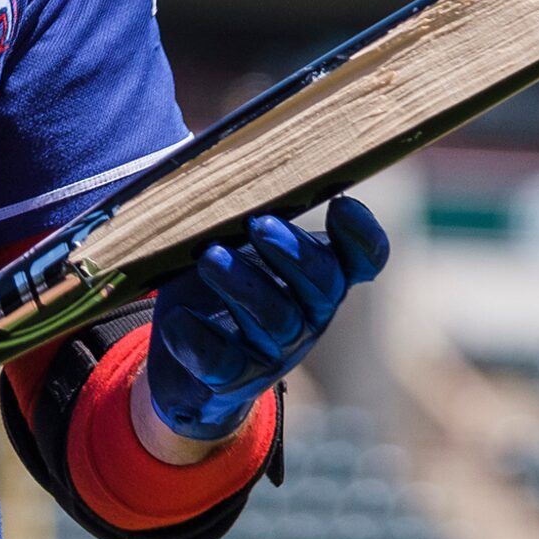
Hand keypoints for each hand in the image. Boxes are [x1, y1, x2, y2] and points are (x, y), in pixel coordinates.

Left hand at [144, 195, 388, 442]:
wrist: (189, 373)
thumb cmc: (216, 284)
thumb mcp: (233, 244)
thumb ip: (242, 210)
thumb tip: (224, 159)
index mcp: (317, 277)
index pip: (363, 259)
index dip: (361, 235)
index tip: (341, 202)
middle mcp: (306, 314)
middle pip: (321, 285)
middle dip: (293, 253)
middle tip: (259, 225)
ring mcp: (273, 351)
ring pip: (275, 321)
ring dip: (243, 286)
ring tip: (210, 257)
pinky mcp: (232, 379)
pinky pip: (223, 362)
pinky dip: (199, 339)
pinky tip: (176, 319)